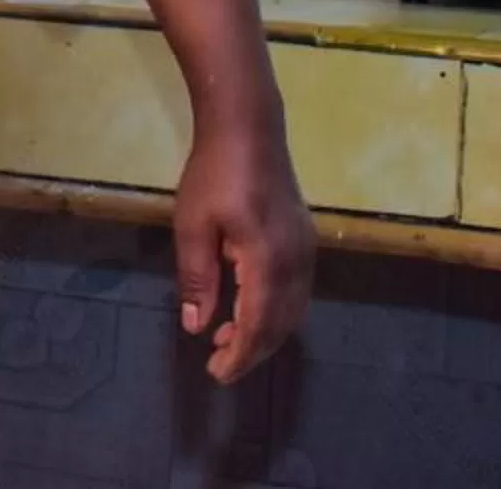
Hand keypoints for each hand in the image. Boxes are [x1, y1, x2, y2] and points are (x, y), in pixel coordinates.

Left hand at [173, 116, 313, 383]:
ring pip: (293, 310)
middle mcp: (298, 263)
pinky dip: (276, 310)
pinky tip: (249, 307)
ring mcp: (307, 251)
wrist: (249, 128)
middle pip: (281, 325)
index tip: (216, 372)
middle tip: (220, 363)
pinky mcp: (306, 240)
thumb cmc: (214, 174)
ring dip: (265, 332)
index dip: (239, 355)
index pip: (258, 325)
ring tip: (229, 339)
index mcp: (268, 262)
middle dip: (253, 349)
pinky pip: (297, 291)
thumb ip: (197, 279)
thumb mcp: (193, 226)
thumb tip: (197, 326)